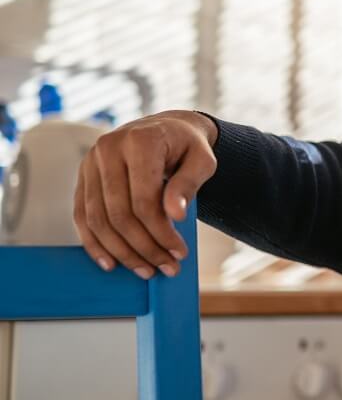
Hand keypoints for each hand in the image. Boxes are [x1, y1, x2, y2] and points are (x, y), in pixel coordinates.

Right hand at [73, 110, 218, 278]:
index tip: (180, 253)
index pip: (144, 200)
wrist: (166, 129)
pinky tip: (112, 263)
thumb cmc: (187, 147)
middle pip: (119, 213)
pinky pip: (82, 216)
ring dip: (121, 252)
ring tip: (146, 270)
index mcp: (139, 141)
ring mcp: (90, 163)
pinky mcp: (83, 177)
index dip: (161, 232)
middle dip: (144, 247)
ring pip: (98, 219)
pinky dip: (95, 243)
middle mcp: (108, 149)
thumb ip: (189, 184)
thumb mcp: (202, 160)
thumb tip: (176, 216)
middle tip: (165, 268)